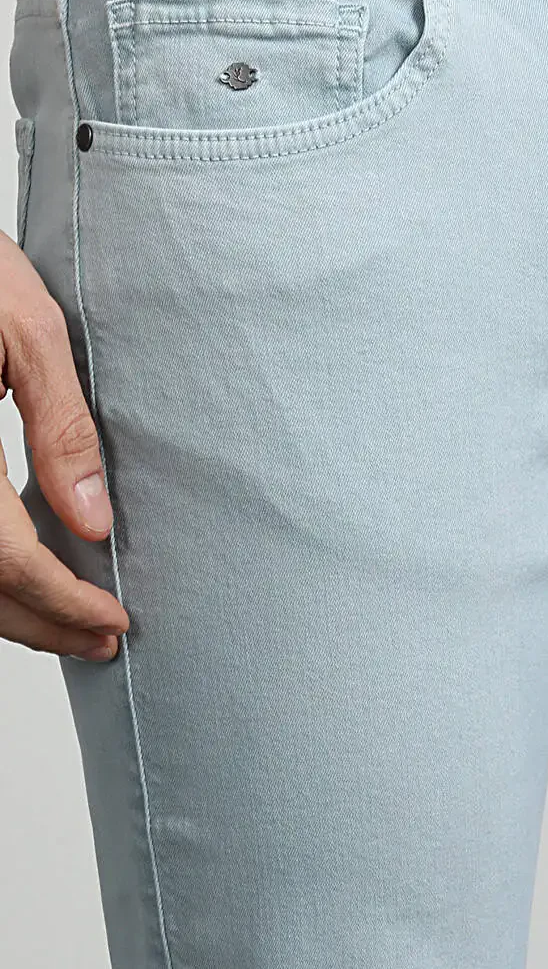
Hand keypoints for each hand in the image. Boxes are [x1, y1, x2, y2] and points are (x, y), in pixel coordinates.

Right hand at [0, 230, 129, 659]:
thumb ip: (61, 425)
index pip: (2, 559)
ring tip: (70, 625)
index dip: (60, 601)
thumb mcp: (25, 326)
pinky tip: (23, 578)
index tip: (115, 620)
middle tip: (103, 642)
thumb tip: (93, 523)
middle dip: (38, 625)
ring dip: (8, 612)